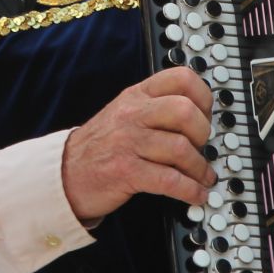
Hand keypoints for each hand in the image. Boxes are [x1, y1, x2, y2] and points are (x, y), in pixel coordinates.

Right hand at [62, 68, 214, 222]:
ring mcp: (128, 142)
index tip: (208, 114)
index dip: (203, 96)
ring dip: (200, 168)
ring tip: (203, 177)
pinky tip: (195, 195)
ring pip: (181, 148)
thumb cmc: (101, 145)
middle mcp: (133, 114)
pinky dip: (190, 190)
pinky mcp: (126, 171)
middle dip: (203, 133)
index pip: (180, 78)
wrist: (65, 173)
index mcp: (136, 95)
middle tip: (203, 147)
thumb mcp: (125, 112)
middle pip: (185, 111)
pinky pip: (170, 180)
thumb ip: (156, 107)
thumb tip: (200, 116)